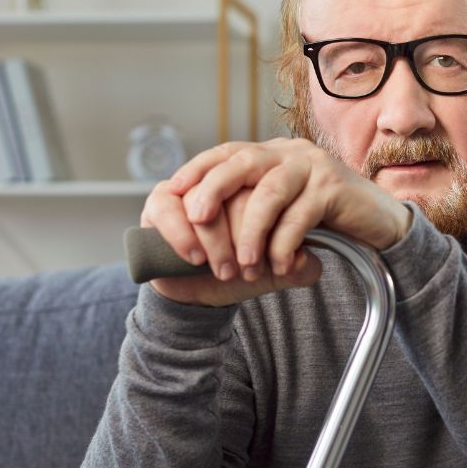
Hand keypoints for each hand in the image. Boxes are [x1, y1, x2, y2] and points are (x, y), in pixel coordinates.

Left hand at [140, 138, 411, 306]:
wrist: (379, 225)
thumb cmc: (324, 223)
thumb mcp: (281, 211)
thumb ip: (251, 208)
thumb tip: (198, 225)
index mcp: (272, 154)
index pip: (227, 151)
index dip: (197, 169)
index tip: (173, 190)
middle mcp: (290, 153)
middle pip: (243, 161)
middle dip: (214, 190)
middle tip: (198, 220)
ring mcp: (314, 167)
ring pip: (271, 192)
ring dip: (252, 230)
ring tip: (244, 264)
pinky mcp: (335, 188)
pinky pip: (301, 215)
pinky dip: (286, 244)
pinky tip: (280, 268)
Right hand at [142, 186, 322, 307]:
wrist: (203, 291)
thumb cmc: (242, 270)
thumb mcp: (275, 270)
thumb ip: (297, 266)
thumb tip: (307, 260)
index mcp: (257, 181)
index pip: (267, 186)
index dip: (270, 225)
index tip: (276, 262)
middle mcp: (223, 176)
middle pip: (236, 191)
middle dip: (243, 235)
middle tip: (247, 268)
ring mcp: (190, 185)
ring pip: (203, 198)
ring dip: (215, 239)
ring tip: (225, 270)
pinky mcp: (159, 199)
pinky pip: (167, 206)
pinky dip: (182, 233)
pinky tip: (195, 257)